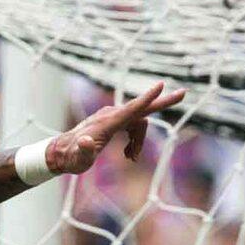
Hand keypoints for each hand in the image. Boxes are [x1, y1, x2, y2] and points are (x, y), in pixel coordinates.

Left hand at [46, 82, 186, 174]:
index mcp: (107, 122)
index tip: (161, 85)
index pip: (131, 108)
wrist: (62, 153)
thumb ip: (82, 151)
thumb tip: (83, 142)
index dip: (146, 99)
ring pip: (138, 122)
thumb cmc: (72, 158)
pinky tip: (129, 154)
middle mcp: (111, 114)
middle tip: (183, 93)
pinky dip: (135, 139)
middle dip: (161, 102)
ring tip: (131, 158)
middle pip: (141, 109)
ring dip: (139, 140)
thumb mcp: (78, 160)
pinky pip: (132, 124)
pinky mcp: (112, 120)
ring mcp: (112, 115)